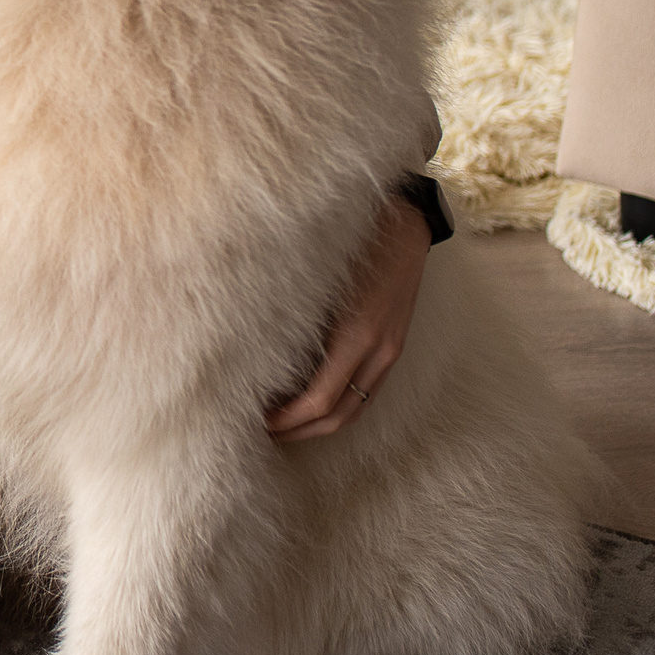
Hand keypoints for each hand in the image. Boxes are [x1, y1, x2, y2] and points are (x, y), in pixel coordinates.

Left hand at [266, 196, 428, 442]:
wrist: (405, 223)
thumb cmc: (353, 242)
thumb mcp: (317, 278)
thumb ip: (294, 315)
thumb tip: (249, 348)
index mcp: (356, 335)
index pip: (318, 400)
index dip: (286, 419)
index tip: (256, 420)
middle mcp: (379, 350)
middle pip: (338, 415)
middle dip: (298, 430)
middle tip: (262, 431)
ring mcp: (390, 351)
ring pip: (355, 408)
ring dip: (319, 424)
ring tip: (282, 424)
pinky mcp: (394, 346)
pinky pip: (366, 390)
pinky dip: (339, 405)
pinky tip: (311, 401)